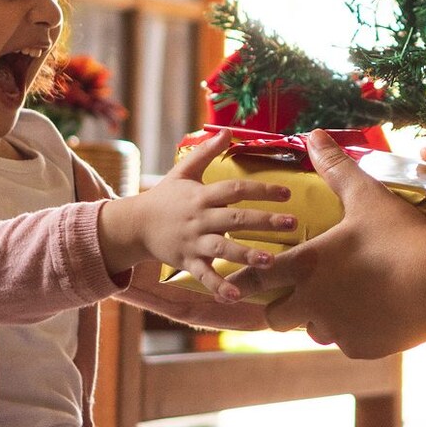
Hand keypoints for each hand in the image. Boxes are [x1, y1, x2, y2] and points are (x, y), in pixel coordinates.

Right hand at [97, 130, 298, 301]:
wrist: (134, 225)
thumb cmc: (164, 197)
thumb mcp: (183, 171)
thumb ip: (207, 152)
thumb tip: (228, 130)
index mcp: (202, 195)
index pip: (236, 190)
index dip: (262, 190)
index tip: (287, 192)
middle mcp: (199, 219)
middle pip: (235, 219)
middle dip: (264, 222)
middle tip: (292, 224)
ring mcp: (193, 242)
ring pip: (222, 249)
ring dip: (246, 255)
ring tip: (270, 261)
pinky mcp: (186, 262)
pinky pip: (204, 276)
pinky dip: (219, 287)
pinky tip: (237, 296)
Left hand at [231, 130, 425, 356]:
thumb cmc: (400, 237)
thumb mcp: (367, 196)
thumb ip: (336, 168)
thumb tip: (314, 135)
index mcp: (307, 265)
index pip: (256, 276)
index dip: (243, 279)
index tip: (233, 280)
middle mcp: (311, 303)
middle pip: (276, 317)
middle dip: (282, 307)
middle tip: (300, 293)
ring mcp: (336, 330)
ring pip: (314, 331)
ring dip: (321, 318)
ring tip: (346, 300)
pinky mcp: (360, 348)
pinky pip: (348, 342)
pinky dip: (355, 331)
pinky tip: (377, 313)